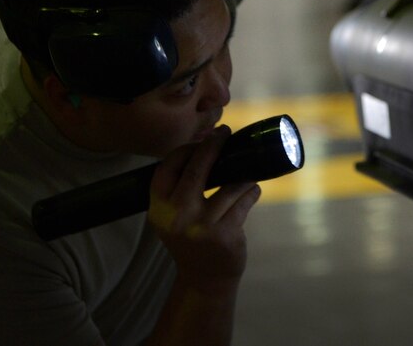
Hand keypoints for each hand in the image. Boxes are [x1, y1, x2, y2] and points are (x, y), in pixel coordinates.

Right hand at [148, 126, 260, 294]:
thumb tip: (204, 146)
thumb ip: (180, 188)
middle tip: (224, 134)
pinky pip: (244, 201)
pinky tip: (253, 190)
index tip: (203, 138)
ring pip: (229, 184)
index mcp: (159, 208)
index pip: (168, 167)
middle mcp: (177, 216)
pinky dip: (251, 192)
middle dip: (213, 146)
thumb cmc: (191, 237)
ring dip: (242, 175)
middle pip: (198, 168)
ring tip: (247, 173)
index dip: (187, 149)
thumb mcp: (174, 215)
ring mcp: (202, 225)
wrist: (203, 279)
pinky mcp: (225, 233)